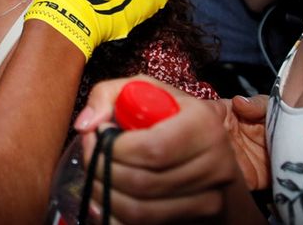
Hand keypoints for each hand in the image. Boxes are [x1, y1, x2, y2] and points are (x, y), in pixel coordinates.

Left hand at [73, 76, 264, 222]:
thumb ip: (105, 96)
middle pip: (144, 183)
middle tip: (89, 155)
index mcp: (204, 124)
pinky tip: (105, 197)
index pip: (153, 149)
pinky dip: (116, 215)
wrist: (203, 143)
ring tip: (95, 174)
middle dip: (103, 170)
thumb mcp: (139, 89)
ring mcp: (211, 196)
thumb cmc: (166, 112)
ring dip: (105, 194)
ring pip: (142, 211)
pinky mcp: (200, 217)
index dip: (115, 148)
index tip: (96, 136)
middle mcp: (215, 163)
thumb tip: (86, 126)